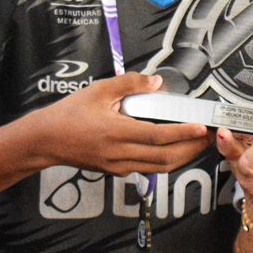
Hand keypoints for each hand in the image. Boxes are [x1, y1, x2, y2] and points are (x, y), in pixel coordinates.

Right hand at [30, 73, 211, 173]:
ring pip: (159, 168)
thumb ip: (130, 84)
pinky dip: (166, 161)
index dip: (182, 133)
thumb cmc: (69, 114)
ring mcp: (118, 166)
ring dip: (182, 158)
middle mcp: (119, 154)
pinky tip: (176, 150)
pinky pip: (148, 169)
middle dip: (191, 149)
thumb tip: (156, 82)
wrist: (44, 140)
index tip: (200, 128)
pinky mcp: (116, 171)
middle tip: (209, 137)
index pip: (157, 136)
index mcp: (115, 132)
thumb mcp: (98, 90)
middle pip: (164, 158)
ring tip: (198, 144)